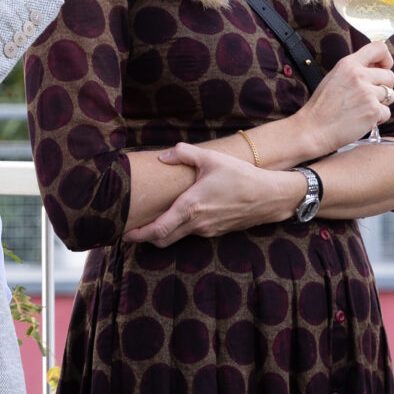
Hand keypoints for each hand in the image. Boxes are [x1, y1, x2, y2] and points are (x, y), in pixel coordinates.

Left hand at [122, 144, 300, 246]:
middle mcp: (197, 224)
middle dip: (145, 238)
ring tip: (151, 222)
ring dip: (163, 233)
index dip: (138, 235)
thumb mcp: (211, 158)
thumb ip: (183, 154)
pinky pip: (192, 234)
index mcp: (190, 207)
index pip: (158, 230)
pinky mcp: (217, 232)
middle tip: (131, 231)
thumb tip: (162, 156)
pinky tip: (178, 217)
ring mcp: (207, 231)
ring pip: (177, 238)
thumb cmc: (240, 175)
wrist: (270, 196)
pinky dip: (179, 230)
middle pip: (163, 240)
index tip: (124, 234)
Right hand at [285, 41, 393, 152]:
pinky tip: (361, 120)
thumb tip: (377, 68)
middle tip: (368, 97)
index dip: (386, 59)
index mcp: (348, 64)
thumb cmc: (321, 106)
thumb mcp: (334, 77)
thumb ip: (354, 70)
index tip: (382, 68)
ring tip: (362, 109)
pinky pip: (386, 112)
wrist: (312, 129)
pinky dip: (377, 118)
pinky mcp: (373, 110)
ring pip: (390, 95)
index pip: (379, 48)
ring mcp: (367, 93)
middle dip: (384, 87)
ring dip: (380, 104)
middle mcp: (359, 75)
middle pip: (390, 76)